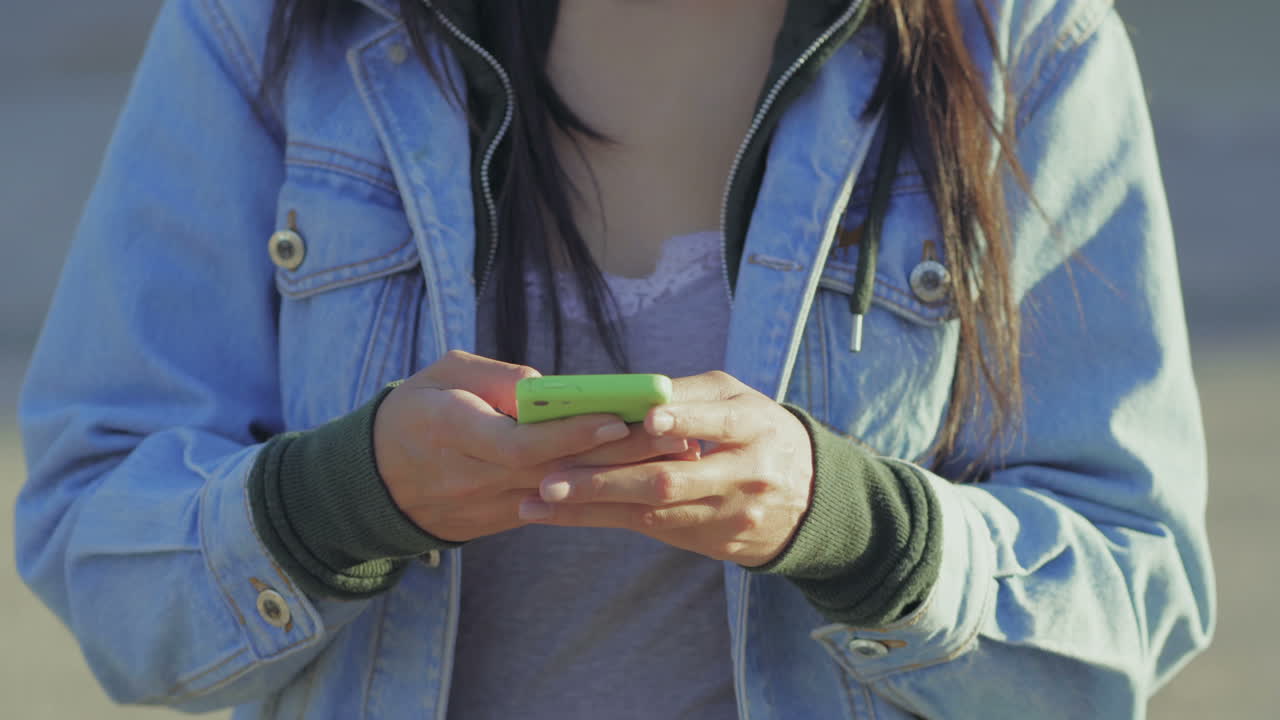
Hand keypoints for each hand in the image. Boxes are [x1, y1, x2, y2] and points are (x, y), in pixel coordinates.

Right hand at [372, 351, 691, 542]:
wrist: (376, 481)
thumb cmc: (415, 411)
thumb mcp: (442, 375)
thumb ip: (495, 378)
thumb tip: (548, 388)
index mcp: (454, 434)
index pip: (522, 443)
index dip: (572, 434)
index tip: (618, 417)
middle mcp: (476, 478)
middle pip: (559, 471)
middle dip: (620, 455)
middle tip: (676, 436)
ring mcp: (492, 507)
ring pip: (567, 493)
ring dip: (623, 477)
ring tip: (676, 456)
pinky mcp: (507, 520)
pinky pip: (560, 506)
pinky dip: (603, 492)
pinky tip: (646, 477)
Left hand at [517, 370, 814, 566]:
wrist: (811, 501)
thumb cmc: (760, 432)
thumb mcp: (741, 401)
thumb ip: (690, 394)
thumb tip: (629, 391)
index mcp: (756, 428)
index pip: (719, 424)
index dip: (684, 422)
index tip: (647, 421)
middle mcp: (744, 476)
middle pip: (671, 481)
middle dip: (606, 480)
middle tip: (551, 478)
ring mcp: (728, 516)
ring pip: (653, 514)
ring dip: (592, 509)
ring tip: (539, 502)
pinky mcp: (713, 544)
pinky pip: (653, 531)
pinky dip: (605, 521)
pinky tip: (562, 515)